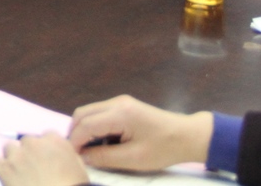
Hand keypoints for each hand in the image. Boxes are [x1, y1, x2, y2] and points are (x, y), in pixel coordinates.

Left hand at [0, 133, 88, 185]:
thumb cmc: (73, 185)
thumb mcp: (78, 167)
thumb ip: (66, 155)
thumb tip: (58, 155)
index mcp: (55, 141)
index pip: (46, 136)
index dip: (44, 149)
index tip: (45, 159)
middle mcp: (34, 143)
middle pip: (26, 141)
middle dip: (28, 153)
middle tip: (32, 169)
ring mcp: (18, 154)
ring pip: (9, 148)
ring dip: (13, 158)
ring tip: (19, 173)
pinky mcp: (5, 167)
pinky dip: (2, 169)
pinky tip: (8, 179)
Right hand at [66, 96, 212, 172]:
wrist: (188, 136)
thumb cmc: (163, 149)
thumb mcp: (134, 158)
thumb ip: (105, 157)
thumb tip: (83, 157)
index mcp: (120, 114)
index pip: (86, 124)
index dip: (75, 141)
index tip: (72, 157)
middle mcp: (116, 102)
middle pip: (83, 113)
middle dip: (76, 133)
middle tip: (77, 153)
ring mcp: (120, 102)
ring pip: (89, 111)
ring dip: (84, 129)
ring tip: (89, 150)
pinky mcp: (124, 106)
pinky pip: (100, 113)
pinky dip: (94, 126)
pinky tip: (101, 142)